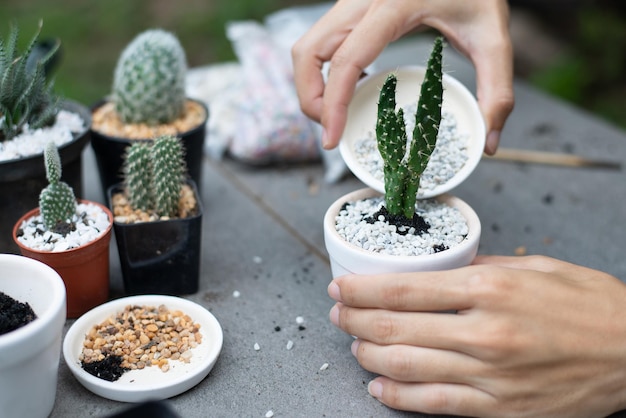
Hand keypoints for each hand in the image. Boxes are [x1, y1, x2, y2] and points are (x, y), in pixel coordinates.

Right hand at [292, 0, 513, 154]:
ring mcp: (351, 2)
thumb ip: (497, 90)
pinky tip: (349, 88)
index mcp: (391, 6)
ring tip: (335, 114)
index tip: (332, 139)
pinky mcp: (350, 7)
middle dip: (311, 99)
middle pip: (307, 53)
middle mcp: (360, 1)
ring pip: (306, 46)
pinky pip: (320, 41)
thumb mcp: (494, 38)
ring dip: (311, 85)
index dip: (332, 105)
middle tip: (332, 131)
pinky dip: (322, 71)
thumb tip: (490, 141)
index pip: (345, 61)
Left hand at [328, 255, 625, 416]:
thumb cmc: (590, 306)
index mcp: (490, 289)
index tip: (342, 286)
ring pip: (404, 366)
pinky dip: (397, 396)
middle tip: (338, 313)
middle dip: (354, 318)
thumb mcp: (536, 268)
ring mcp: (489, 376)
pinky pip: (433, 405)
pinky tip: (377, 386)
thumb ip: (482, 267)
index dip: (362, 288)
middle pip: (394, 326)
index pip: (404, 287)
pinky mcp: (499, 409)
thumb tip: (441, 269)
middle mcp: (483, 333)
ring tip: (352, 343)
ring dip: (367, 354)